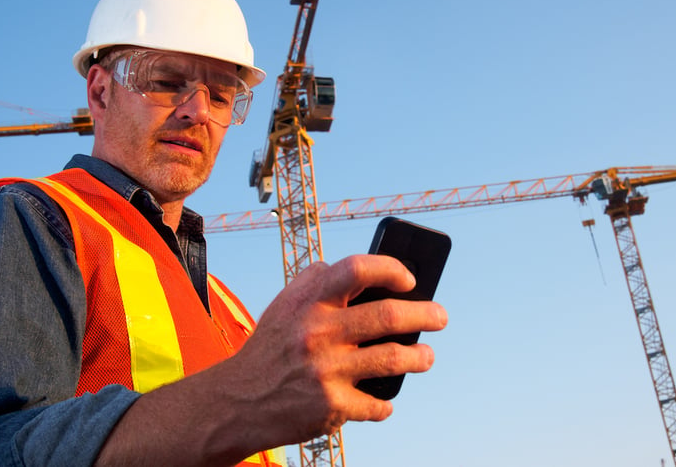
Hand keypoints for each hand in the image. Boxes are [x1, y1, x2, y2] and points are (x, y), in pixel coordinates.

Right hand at [95, 254, 446, 466]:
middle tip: (440, 317)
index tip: (410, 280)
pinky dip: (385, 404)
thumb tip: (365, 270)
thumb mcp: (284, 305)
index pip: (358, 268)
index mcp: (308, 301)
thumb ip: (317, 280)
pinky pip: (376, 404)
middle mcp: (317, 332)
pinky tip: (384, 400)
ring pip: (394, 359)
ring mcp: (326, 371)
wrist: (236, 402)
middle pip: (388, 315)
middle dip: (426, 315)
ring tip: (426, 357)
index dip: (392, 269)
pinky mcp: (331, 406)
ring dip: (420, 358)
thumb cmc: (271, 346)